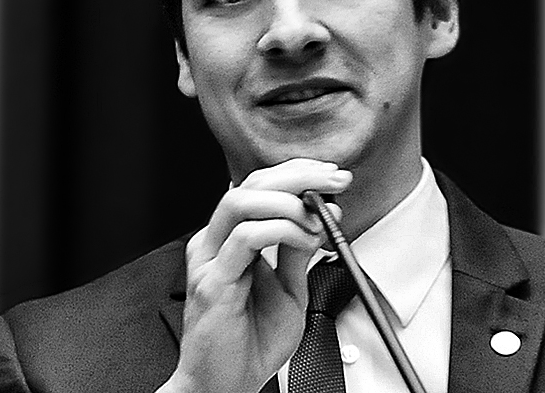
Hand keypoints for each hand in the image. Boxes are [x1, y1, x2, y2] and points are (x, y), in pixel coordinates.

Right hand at [158, 158, 350, 392]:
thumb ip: (299, 252)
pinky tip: (306, 241)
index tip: (333, 175)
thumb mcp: (290, 289)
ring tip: (318, 221)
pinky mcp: (213, 281)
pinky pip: (245, 237)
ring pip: (242, 200)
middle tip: (335, 181)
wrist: (227, 385)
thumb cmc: (251, 343)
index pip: (259, 185)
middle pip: (251, 183)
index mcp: (229, 239)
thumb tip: (321, 215)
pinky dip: (282, 230)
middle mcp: (215, 243)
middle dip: (299, 176)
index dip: (298, 172)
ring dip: (290, 202)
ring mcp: (209, 259)